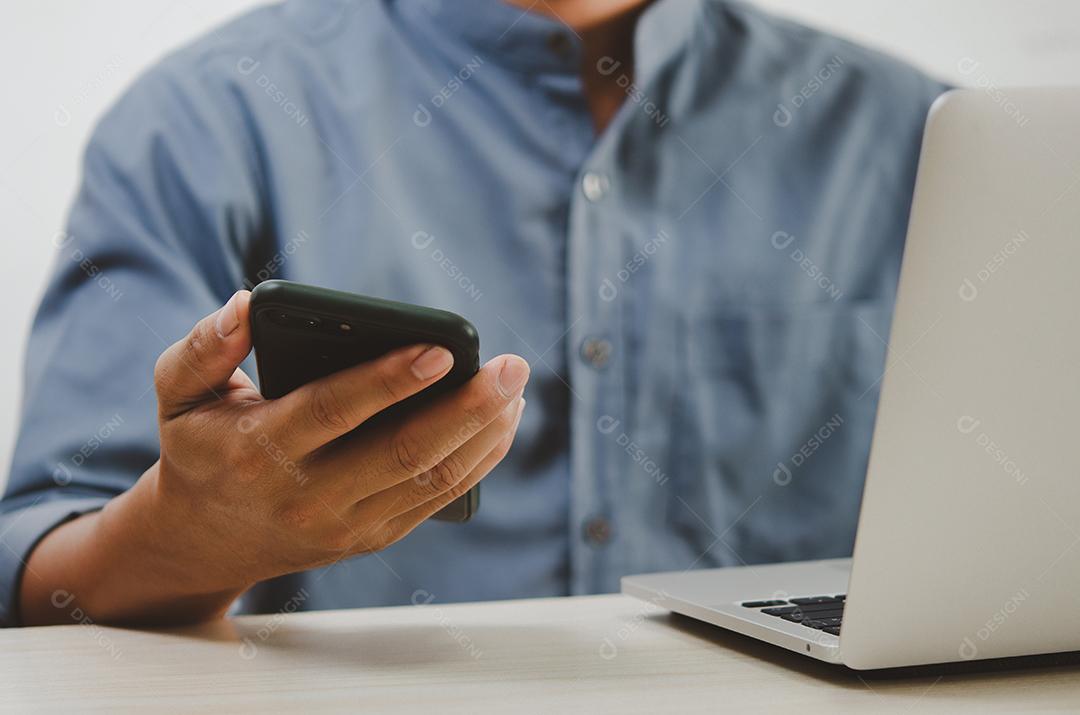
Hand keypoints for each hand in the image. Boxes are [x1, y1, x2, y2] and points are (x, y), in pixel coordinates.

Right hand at [20, 290, 527, 624]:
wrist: (208, 539)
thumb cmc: (202, 448)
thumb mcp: (179, 395)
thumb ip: (205, 347)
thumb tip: (249, 303)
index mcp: (259, 451)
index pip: (334, 411)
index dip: (389, 380)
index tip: (441, 349)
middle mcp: (308, 496)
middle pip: (402, 452)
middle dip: (466, 408)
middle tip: (512, 366)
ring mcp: (346, 525)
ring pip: (431, 480)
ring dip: (483, 434)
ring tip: (515, 390)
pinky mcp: (373, 537)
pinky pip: (437, 501)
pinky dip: (478, 462)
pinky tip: (501, 424)